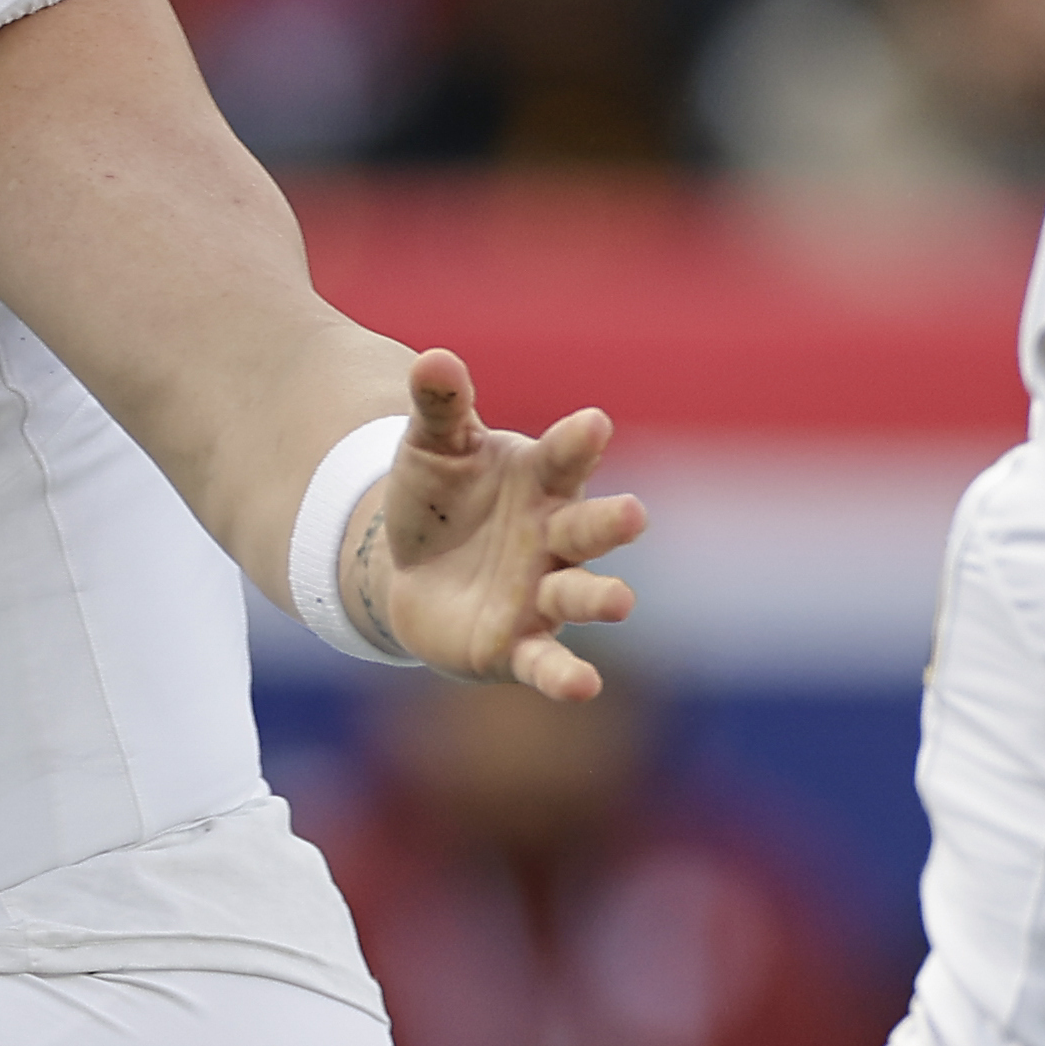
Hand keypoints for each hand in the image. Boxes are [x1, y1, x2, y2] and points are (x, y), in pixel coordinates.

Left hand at [348, 350, 645, 699]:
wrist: (411, 570)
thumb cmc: (437, 498)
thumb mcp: (431, 446)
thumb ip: (440, 406)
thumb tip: (432, 358)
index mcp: (541, 480)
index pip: (565, 456)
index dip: (578, 441)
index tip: (593, 423)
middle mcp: (553, 537)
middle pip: (587, 528)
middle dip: (609, 523)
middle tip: (634, 515)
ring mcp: (542, 593)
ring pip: (578, 594)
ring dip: (600, 598)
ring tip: (622, 602)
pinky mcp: (517, 644)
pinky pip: (545, 662)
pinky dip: (564, 675)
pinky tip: (584, 687)